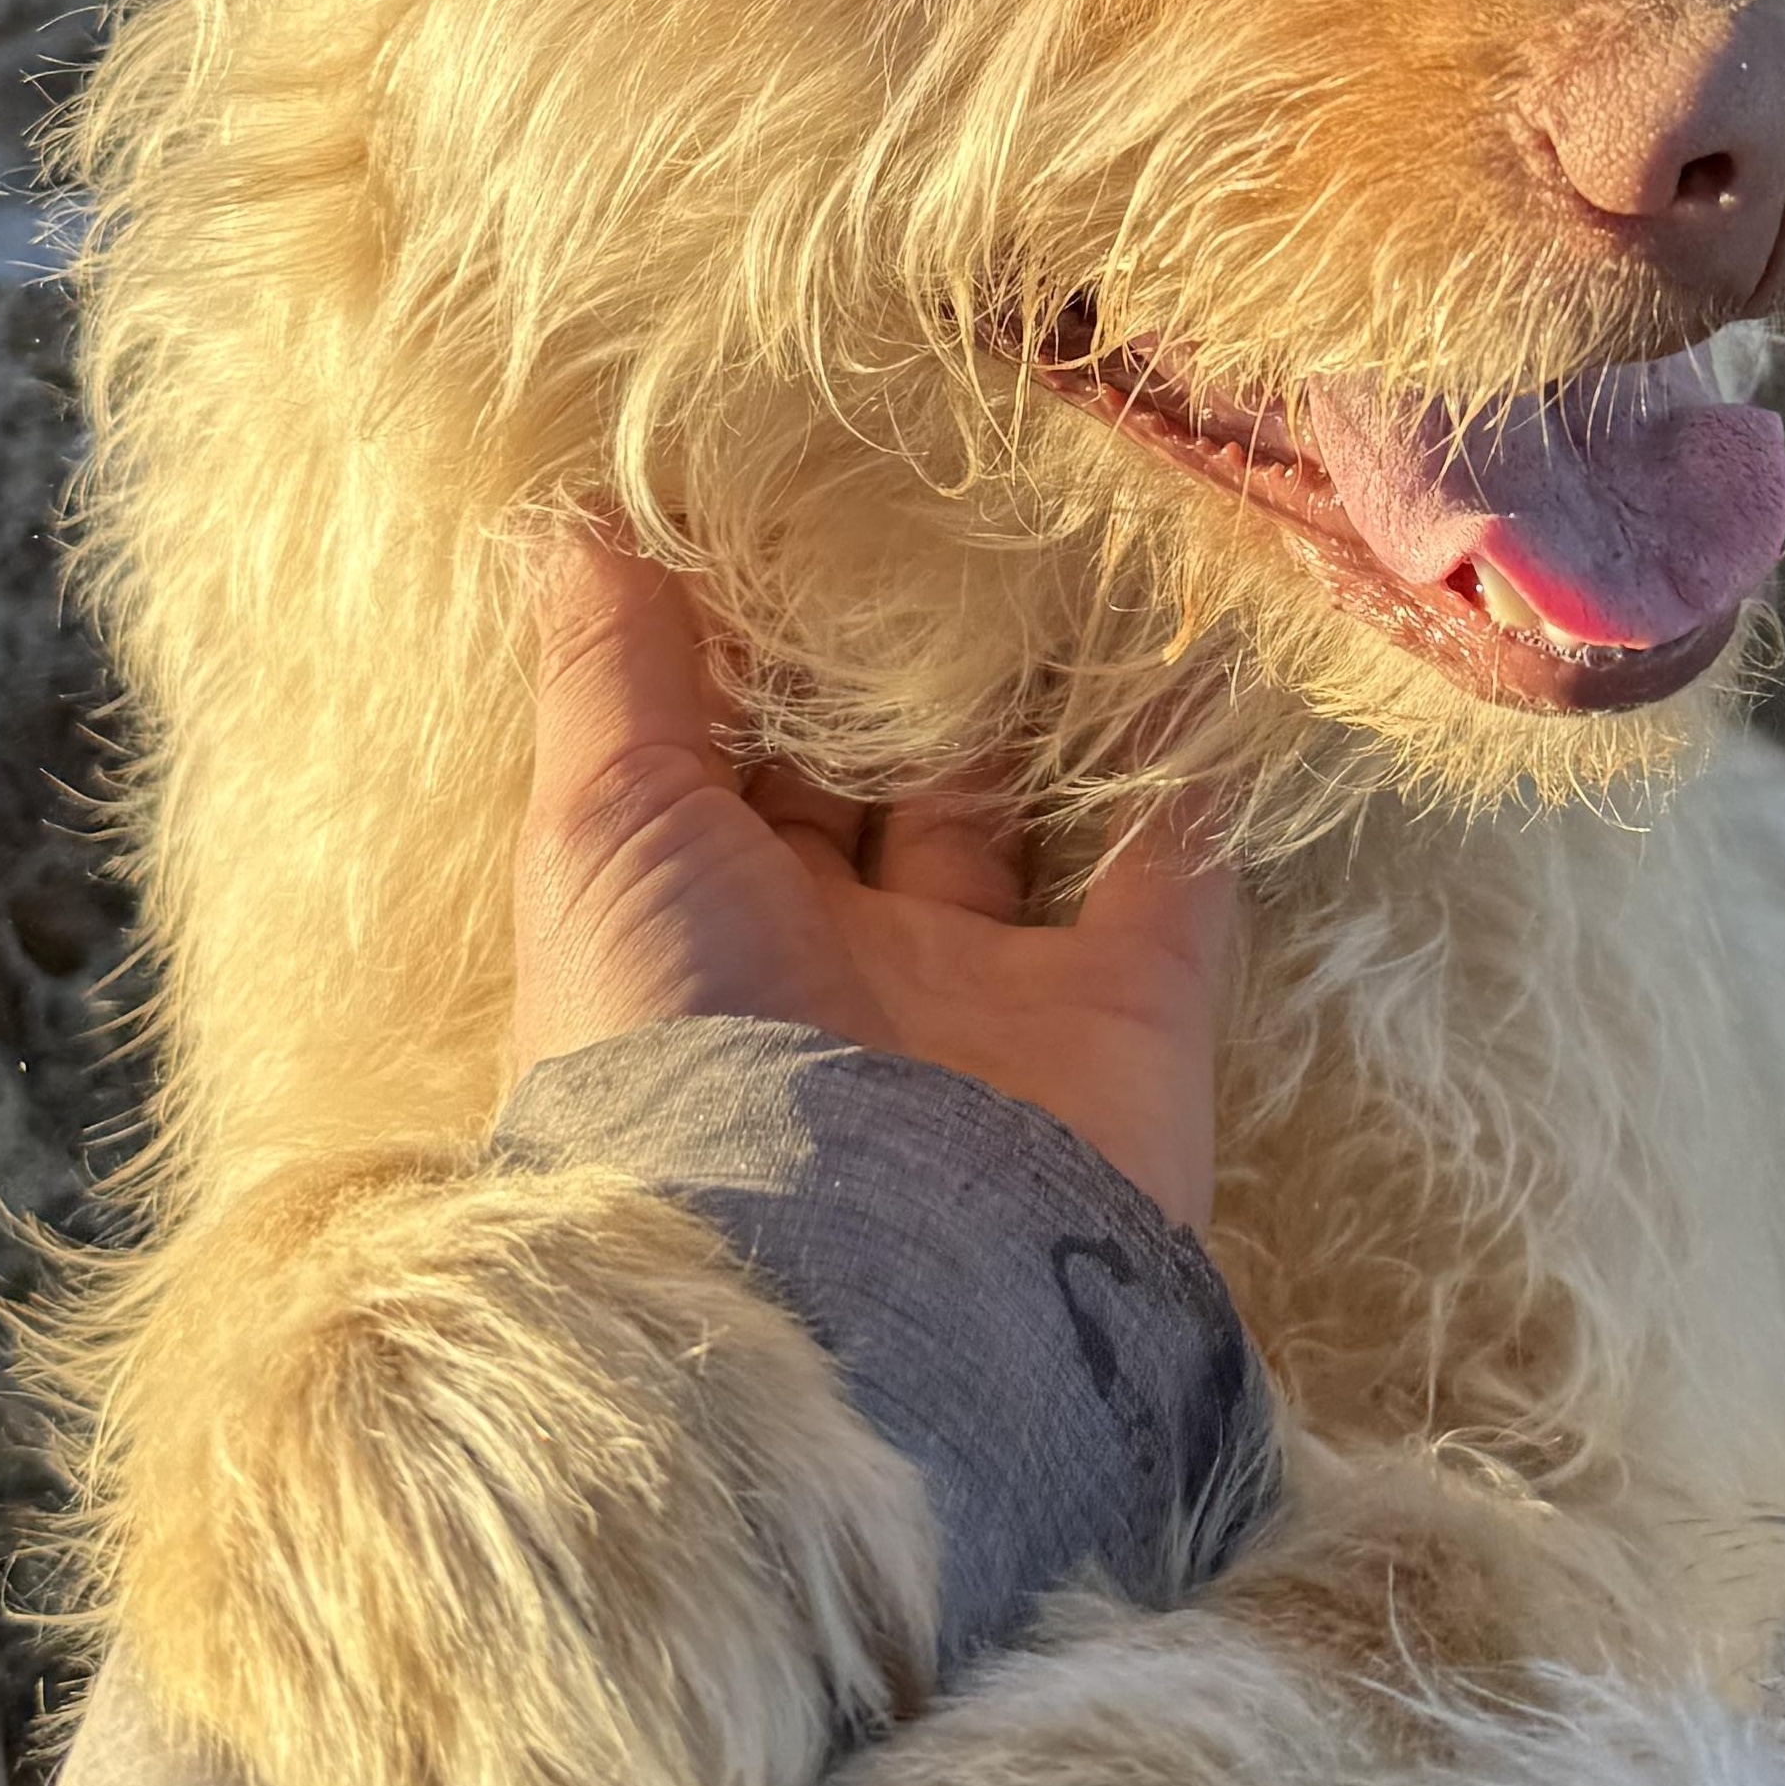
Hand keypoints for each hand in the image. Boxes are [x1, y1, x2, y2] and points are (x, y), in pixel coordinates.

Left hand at [508, 526, 1234, 1229]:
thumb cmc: (682, 1040)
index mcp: (698, 920)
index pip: (727, 755)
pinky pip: (1176, 864)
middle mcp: (839, 957)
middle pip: (873, 778)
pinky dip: (1195, 765)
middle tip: (940, 504)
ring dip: (1045, 698)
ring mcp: (990, 991)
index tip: (797, 501)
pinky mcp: (1125, 1018)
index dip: (754, 643)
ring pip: (1021, 808)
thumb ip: (607, 676)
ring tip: (1075, 538)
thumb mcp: (598, 832)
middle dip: (898, 665)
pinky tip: (1205, 641)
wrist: (851, 1284)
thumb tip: (578, 518)